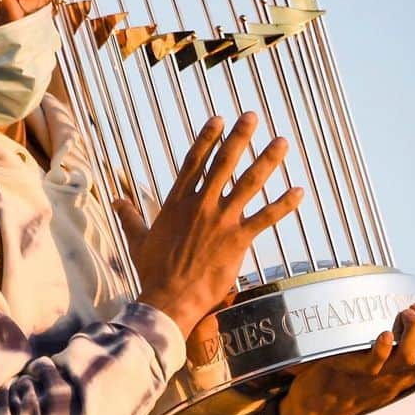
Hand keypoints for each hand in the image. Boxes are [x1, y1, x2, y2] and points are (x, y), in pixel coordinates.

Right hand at [116, 113, 302, 339]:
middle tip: (253, 117)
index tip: (219, 119)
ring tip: (282, 142)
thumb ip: (130, 217)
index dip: (207, 138)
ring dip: (267, 161)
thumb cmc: (152, 272)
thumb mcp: (138, 240)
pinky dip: (284, 204)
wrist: (169, 298)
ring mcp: (221, 220)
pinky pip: (266, 217)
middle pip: (224, 163)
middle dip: (240, 137)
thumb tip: (114, 202)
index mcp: (177, 202)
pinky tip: (300, 191)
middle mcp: (201, 205)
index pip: (194, 162)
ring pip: (249, 183)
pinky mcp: (238, 239)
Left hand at [275, 303, 414, 414]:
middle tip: (414, 310)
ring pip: (411, 356)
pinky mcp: (352, 372)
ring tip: (401, 315)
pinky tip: (382, 334)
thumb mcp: (382, 387)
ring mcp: (377, 377)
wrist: (312, 413)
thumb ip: (404, 379)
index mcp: (406, 379)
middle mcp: (397, 379)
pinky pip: (374, 363)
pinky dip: (382, 346)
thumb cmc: (346, 392)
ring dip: (412, 329)